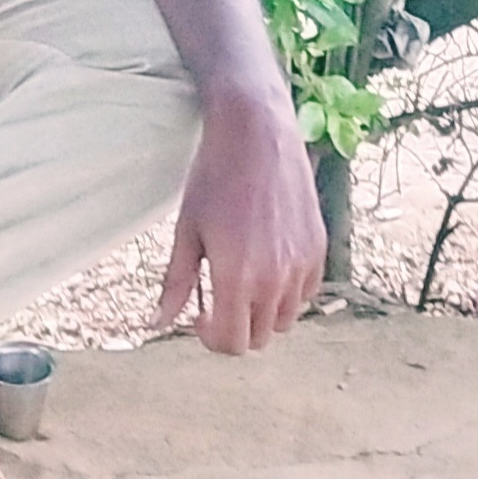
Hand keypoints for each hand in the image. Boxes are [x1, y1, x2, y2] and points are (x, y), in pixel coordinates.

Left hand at [156, 87, 327, 353]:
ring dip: (261, 313)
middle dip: (235, 328)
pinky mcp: (318, 248)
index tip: (200, 315)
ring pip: (285, 320)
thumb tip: (159, 323)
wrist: (257, 135)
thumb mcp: (187, 230)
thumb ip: (176, 282)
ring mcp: (301, 265)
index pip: (231, 343)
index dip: (211, 338)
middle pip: (259, 339)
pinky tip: (267, 264)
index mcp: (237, 278)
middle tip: (217, 299)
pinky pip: (305, 293)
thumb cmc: (215, 178)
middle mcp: (275, 279)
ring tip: (243, 280)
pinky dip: (286, 292)